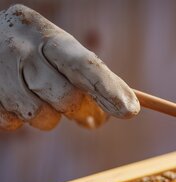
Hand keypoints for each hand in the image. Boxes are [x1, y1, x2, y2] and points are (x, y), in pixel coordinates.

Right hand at [0, 4, 139, 130]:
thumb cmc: (33, 51)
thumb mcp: (59, 49)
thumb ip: (90, 74)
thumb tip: (127, 108)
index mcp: (47, 35)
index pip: (84, 65)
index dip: (108, 89)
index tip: (130, 110)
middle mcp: (21, 49)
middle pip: (66, 97)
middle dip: (79, 109)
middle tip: (80, 109)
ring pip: (43, 117)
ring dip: (49, 116)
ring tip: (38, 95)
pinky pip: (16, 123)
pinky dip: (22, 117)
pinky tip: (16, 98)